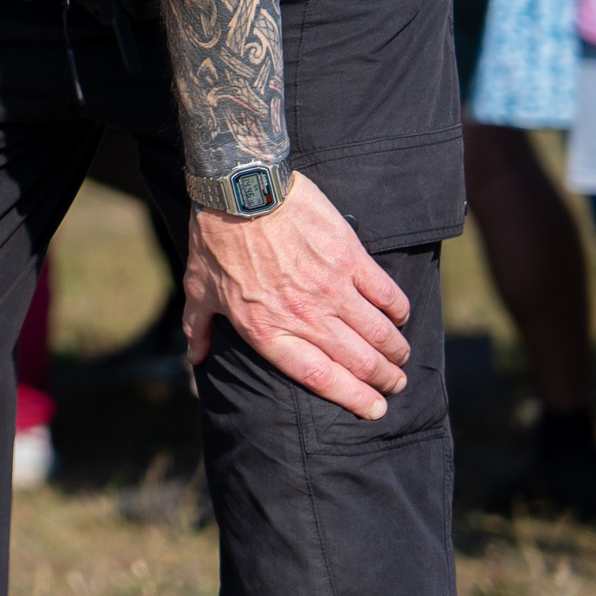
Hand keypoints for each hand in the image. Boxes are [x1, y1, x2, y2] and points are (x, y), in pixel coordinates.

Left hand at [184, 170, 410, 418]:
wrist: (239, 187)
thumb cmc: (215, 239)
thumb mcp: (198, 287)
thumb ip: (199, 326)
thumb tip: (195, 358)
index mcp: (267, 329)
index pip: (319, 377)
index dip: (352, 398)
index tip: (374, 409)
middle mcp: (303, 315)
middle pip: (357, 361)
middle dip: (383, 378)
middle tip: (394, 383)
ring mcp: (330, 288)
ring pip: (378, 332)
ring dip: (395, 350)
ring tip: (400, 357)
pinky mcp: (349, 258)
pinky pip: (386, 294)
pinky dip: (398, 310)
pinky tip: (401, 317)